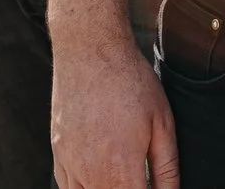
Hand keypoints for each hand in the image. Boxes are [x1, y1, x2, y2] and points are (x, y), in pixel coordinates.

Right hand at [53, 38, 178, 188]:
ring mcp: (70, 163)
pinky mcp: (58, 153)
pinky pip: (67, 188)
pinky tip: (99, 179)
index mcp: (121, 167)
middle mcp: (91, 172)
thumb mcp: (162, 123)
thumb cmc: (131, 81)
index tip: (152, 187)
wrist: (90, 49)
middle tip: (139, 178)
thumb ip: (167, 168)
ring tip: (122, 177)